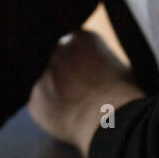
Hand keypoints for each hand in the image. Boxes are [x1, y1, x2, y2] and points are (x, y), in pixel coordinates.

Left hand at [27, 30, 145, 157]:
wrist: (111, 117)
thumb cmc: (123, 94)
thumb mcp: (121, 68)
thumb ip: (103, 63)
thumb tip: (101, 72)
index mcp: (80, 38)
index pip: (77, 48)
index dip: (86, 66)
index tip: (93, 78)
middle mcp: (57, 51)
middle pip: (60, 64)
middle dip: (69, 77)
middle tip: (84, 95)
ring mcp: (43, 74)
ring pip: (49, 85)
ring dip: (60, 95)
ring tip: (80, 110)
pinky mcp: (35, 100)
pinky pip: (41, 107)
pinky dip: (53, 114)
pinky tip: (70, 119)